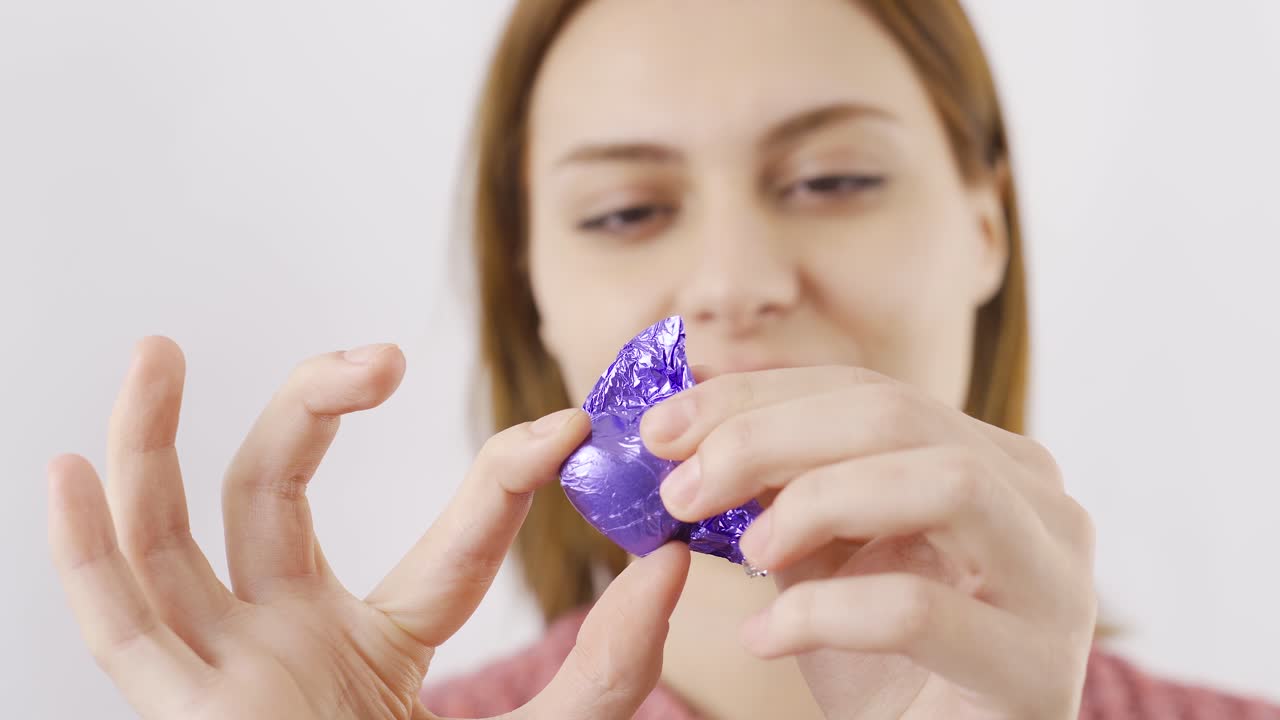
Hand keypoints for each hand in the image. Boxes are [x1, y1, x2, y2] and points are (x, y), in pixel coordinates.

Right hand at [49, 337, 689, 719]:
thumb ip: (608, 669)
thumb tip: (668, 565)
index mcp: (380, 644)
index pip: (448, 545)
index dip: (505, 482)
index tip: (566, 430)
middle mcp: (291, 638)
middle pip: (276, 497)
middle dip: (310, 409)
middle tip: (379, 357)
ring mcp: (232, 670)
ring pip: (174, 538)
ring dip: (155, 443)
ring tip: (160, 348)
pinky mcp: (187, 715)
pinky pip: (118, 629)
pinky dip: (84, 553)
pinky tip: (71, 467)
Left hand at [641, 366, 1095, 719]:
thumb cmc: (880, 663)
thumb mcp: (821, 555)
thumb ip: (774, 488)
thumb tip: (675, 428)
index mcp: (992, 459)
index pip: (867, 389)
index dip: (756, 396)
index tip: (661, 428)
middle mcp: (1040, 504)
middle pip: (901, 416)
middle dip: (770, 438)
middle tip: (683, 488)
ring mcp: (1054, 584)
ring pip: (945, 482)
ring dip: (819, 501)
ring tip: (750, 555)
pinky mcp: (1038, 670)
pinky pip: (919, 610)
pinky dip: (822, 613)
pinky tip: (765, 637)